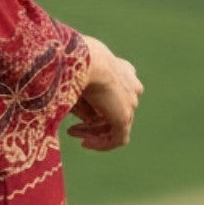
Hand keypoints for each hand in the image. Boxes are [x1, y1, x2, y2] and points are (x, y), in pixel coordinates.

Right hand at [66, 34, 141, 152]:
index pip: (115, 93)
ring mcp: (130, 102)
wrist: (86, 60)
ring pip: (116, 125)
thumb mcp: (79, 82)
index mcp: (123, 70)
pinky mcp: (124, 116)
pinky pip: (118, 138)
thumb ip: (87, 103)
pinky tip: (85, 143)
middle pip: (114, 111)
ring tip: (72, 133)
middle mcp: (131, 85)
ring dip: (93, 133)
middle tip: (72, 128)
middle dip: (92, 122)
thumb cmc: (77, 66)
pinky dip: (102, 144)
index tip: (78, 109)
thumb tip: (91, 122)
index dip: (96, 106)